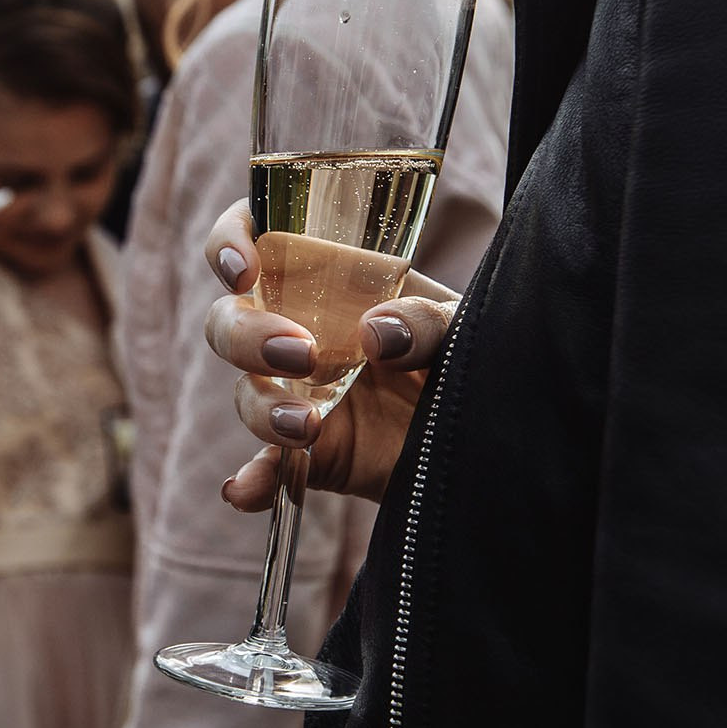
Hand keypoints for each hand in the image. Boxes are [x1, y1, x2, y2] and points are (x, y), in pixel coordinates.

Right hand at [201, 199, 457, 508]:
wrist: (495, 433)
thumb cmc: (473, 352)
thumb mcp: (465, 322)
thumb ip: (428, 318)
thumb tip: (374, 334)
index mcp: (330, 276)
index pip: (257, 238)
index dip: (231, 244)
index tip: (244, 269)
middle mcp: (300, 328)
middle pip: (231, 320)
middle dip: (246, 335)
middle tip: (300, 352)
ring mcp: (300, 392)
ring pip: (246, 391)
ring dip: (262, 407)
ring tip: (307, 426)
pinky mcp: (310, 452)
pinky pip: (266, 466)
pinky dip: (251, 480)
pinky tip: (245, 489)